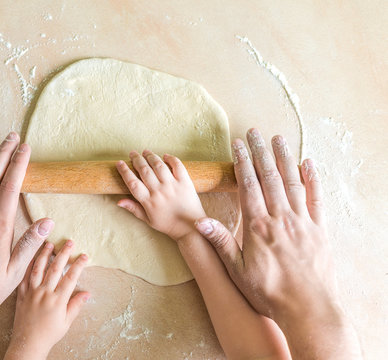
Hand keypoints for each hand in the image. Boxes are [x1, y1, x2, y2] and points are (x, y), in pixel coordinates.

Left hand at [4, 240, 89, 359]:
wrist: (27, 344)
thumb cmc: (48, 335)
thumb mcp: (66, 322)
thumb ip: (76, 305)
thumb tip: (87, 293)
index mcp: (57, 300)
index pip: (70, 278)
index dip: (78, 265)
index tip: (84, 255)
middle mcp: (44, 293)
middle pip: (55, 268)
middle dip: (63, 253)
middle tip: (69, 241)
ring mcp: (31, 292)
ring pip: (38, 269)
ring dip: (44, 254)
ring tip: (49, 243)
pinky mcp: (21, 294)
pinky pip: (24, 276)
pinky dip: (28, 265)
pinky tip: (31, 255)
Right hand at [115, 150, 205, 240]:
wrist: (190, 227)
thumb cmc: (168, 225)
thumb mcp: (148, 220)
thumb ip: (134, 209)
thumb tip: (119, 201)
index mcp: (149, 201)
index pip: (132, 183)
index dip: (124, 171)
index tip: (120, 163)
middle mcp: (159, 191)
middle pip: (144, 170)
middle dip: (136, 159)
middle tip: (132, 153)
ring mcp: (173, 186)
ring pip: (159, 165)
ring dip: (151, 156)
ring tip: (146, 152)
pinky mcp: (185, 183)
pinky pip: (177, 166)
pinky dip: (171, 159)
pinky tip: (165, 156)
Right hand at [195, 129, 360, 358]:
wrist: (307, 308)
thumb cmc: (269, 291)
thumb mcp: (237, 270)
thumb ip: (220, 242)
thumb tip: (199, 221)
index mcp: (258, 225)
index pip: (248, 185)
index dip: (242, 161)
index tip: (238, 143)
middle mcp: (281, 218)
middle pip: (269, 177)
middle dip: (261, 152)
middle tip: (255, 132)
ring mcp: (302, 221)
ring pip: (292, 182)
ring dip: (284, 158)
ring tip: (278, 139)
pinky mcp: (319, 229)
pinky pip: (317, 198)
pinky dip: (313, 179)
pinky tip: (308, 164)